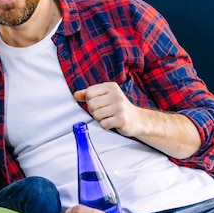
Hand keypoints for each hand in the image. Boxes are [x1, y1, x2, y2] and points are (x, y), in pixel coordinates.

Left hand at [74, 82, 200, 158]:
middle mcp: (116, 94)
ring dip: (100, 119)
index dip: (90, 101)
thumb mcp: (104, 97)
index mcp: (111, 86)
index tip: (99, 104)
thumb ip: (89, 94)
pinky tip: (112, 123)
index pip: (89, 93)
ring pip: (96, 115)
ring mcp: (120, 107)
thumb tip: (75, 95)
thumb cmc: (117, 108)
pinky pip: (103, 124)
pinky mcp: (122, 119)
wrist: (137, 120)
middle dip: (94, 111)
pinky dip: (105, 126)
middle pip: (91, 105)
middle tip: (104, 112)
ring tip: (109, 117)